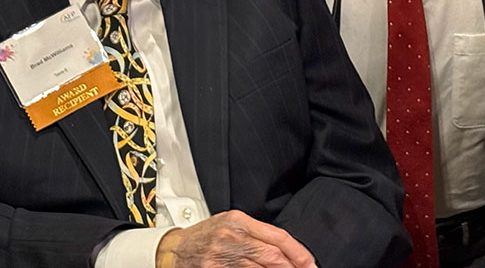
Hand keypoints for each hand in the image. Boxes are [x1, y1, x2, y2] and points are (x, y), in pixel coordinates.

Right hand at [156, 210, 316, 267]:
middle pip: (272, 256)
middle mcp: (231, 237)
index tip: (310, 263)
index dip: (297, 252)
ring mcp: (221, 257)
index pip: (277, 236)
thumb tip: (285, 251)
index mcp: (239, 221)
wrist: (174, 249)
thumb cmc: (205, 236)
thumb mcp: (231, 224)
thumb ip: (256, 234)